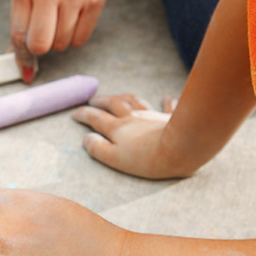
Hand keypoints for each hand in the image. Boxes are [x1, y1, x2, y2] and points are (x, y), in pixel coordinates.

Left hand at [11, 0, 106, 82]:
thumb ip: (21, 26)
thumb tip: (23, 65)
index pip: (18, 35)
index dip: (22, 55)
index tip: (26, 64)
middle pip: (40, 44)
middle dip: (41, 46)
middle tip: (44, 35)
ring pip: (61, 45)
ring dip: (59, 40)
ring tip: (60, 19)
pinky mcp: (94, 0)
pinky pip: (80, 40)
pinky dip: (75, 37)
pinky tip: (73, 19)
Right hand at [71, 93, 194, 178]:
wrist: (180, 149)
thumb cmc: (146, 159)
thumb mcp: (114, 159)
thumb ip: (97, 149)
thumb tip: (86, 139)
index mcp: (117, 128)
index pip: (96, 118)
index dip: (83, 114)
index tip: (75, 113)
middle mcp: (133, 118)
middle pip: (114, 104)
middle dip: (101, 101)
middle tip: (93, 100)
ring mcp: (152, 116)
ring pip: (135, 101)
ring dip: (125, 97)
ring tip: (119, 96)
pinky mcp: (171, 119)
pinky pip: (168, 107)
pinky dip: (165, 102)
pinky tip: (166, 98)